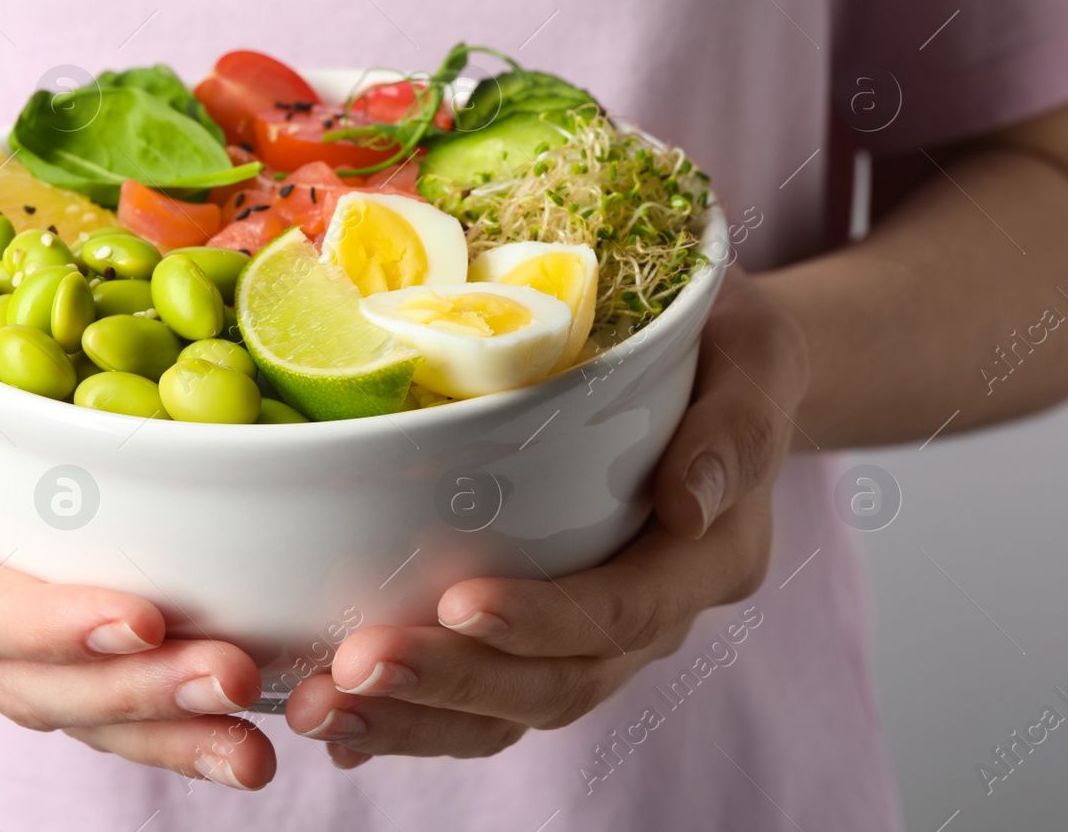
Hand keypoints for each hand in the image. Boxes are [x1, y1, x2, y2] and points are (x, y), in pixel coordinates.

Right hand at [0, 261, 275, 787]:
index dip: (44, 623)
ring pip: (59, 702)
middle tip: (232, 677)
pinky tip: (233, 730)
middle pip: (17, 678)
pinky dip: (156, 720)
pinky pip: (83, 689)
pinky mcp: (18, 632)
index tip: (142, 619)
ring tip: (250, 745)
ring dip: (156, 728)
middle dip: (128, 691)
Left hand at [284, 266, 808, 765]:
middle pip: (555, 683)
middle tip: (354, 670)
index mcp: (706, 559)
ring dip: (415, 718)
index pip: (624, 611)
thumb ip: (736, 423)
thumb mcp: (754, 357)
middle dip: (452, 683)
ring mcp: (595, 635)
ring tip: (325, 711)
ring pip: (510, 708)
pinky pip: (485, 700)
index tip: (457, 602)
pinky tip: (340, 726)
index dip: (544, 619)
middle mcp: (652, 615)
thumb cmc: (726, 352)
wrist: (719, 374)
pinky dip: (414, 719)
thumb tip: (690, 500)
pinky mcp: (545, 633)